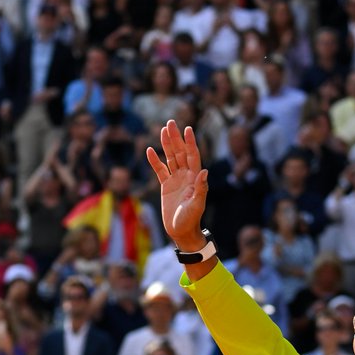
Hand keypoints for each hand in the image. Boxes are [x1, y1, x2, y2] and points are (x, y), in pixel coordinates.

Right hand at [147, 121, 209, 251]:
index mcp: (195, 179)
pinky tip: (150, 150)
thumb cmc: (191, 220)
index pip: (193, 156)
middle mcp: (186, 176)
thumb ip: (201, 189)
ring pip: (171, 158)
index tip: (187, 129)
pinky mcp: (166, 186)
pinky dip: (155, 161)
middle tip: (171, 122)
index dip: (190, 142)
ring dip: (167, 144)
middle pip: (181, 153)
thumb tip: (204, 171)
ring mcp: (176, 180)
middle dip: (176, 138)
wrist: (181, 231)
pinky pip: (160, 170)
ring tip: (163, 130)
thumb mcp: (196, 205)